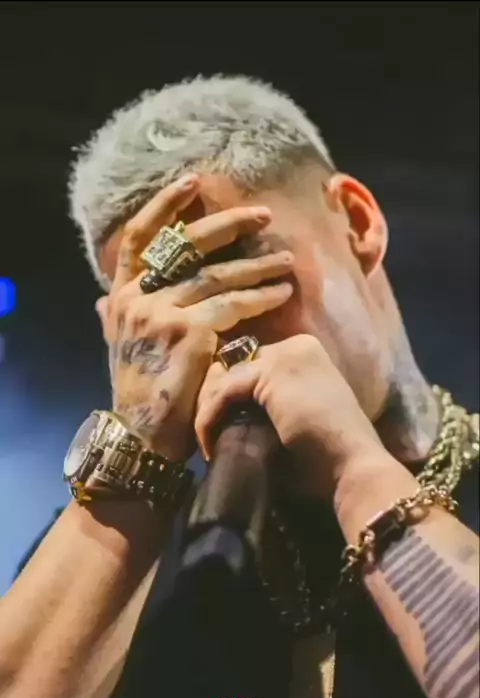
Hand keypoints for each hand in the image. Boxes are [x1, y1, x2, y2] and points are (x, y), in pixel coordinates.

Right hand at [97, 175, 293, 460]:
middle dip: (228, 226)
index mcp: (121, 295)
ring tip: (288, 260)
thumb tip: (101, 298)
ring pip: (216, 276)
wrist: (141, 434)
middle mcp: (137, 297)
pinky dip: (259, 298)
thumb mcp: (121, 346)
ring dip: (257, 265)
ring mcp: (160, 312)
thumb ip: (116, 316)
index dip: (165, 205)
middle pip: (185, 245)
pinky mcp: (187, 332)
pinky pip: (231, 305)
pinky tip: (281, 294)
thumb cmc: (139, 391)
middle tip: (264, 215)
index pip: (139, 236)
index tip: (194, 183)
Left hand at [195, 334, 388, 497]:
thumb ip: (269, 409)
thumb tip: (227, 417)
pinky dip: (209, 418)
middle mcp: (297, 346)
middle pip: (233, 365)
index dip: (230, 396)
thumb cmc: (330, 458)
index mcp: (307, 355)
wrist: (352, 465)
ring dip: (209, 412)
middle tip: (208, 434)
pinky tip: (209, 445)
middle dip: (214, 400)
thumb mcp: (295, 422)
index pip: (251, 366)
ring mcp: (285, 355)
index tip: (219, 428)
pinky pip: (223, 392)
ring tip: (207, 443)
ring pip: (224, 378)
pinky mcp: (271, 373)